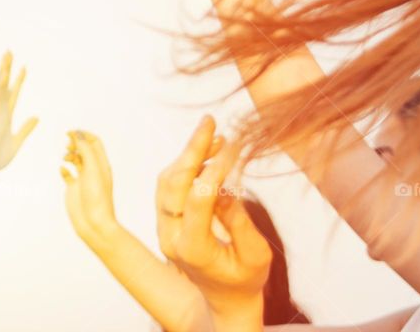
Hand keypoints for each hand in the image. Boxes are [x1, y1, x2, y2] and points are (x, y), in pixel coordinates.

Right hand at [0, 52, 38, 188]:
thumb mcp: (17, 142)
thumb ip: (26, 129)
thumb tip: (37, 116)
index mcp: (5, 118)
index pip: (13, 95)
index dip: (18, 81)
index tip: (24, 67)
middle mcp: (0, 113)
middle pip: (4, 87)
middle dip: (7, 69)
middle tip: (9, 51)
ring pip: (0, 89)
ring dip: (3, 71)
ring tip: (7, 55)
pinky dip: (0, 87)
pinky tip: (4, 74)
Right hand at [61, 130, 120, 248]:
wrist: (94, 223)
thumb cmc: (97, 198)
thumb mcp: (93, 169)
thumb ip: (85, 150)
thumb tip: (78, 134)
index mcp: (101, 164)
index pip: (94, 142)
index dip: (83, 135)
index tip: (70, 133)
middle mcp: (93, 170)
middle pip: (84, 149)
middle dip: (74, 143)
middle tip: (67, 146)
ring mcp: (83, 179)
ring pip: (76, 160)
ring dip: (69, 155)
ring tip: (65, 158)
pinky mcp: (74, 189)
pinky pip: (67, 174)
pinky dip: (63, 169)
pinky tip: (62, 170)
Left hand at [156, 117, 269, 328]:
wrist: (225, 297)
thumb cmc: (246, 278)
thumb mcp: (255, 257)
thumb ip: (240, 223)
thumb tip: (227, 186)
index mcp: (192, 250)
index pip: (198, 201)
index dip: (214, 171)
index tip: (233, 148)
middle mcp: (170, 236)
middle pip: (173, 184)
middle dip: (191, 149)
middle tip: (210, 122)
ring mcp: (163, 226)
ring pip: (167, 180)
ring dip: (189, 153)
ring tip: (215, 134)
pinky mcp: (165, 217)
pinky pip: (168, 184)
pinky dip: (186, 163)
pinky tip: (208, 150)